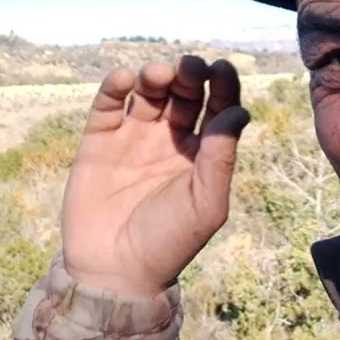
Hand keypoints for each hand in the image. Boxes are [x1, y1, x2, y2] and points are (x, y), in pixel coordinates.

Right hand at [59, 56, 250, 296]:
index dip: (221, 85)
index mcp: (200, 153)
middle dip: (189, 75)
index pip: (216, 107)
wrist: (115, 272)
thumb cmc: (168, 242)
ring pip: (147, 93)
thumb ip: (221, 157)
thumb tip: (240, 112)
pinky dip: (114, 87)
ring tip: (158, 74)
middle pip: (183, 93)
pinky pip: (107, 106)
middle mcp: (168, 140)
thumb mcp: (205, 203)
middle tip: (190, 67)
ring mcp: (132, 138)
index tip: (222, 68)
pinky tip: (124, 80)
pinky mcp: (99, 142)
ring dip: (155, 75)